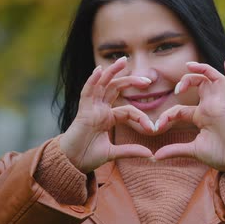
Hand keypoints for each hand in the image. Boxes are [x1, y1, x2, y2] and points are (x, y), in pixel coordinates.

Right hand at [60, 57, 154, 172]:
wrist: (72, 163)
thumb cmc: (88, 156)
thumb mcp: (113, 153)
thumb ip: (130, 151)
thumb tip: (150, 154)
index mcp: (107, 118)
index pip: (128, 110)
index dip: (141, 117)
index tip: (152, 129)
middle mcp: (100, 109)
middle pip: (116, 88)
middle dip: (130, 80)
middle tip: (147, 79)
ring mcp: (91, 108)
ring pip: (102, 84)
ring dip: (112, 71)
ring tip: (123, 60)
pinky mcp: (83, 111)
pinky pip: (87, 92)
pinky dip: (92, 80)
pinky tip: (99, 70)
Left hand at [153, 57, 224, 185]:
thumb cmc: (219, 155)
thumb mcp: (192, 151)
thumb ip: (174, 150)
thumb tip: (154, 157)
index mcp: (201, 116)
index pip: (180, 108)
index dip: (167, 115)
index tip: (157, 127)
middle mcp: (210, 106)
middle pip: (199, 84)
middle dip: (186, 80)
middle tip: (177, 89)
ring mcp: (220, 104)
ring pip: (212, 78)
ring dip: (202, 70)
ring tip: (190, 66)